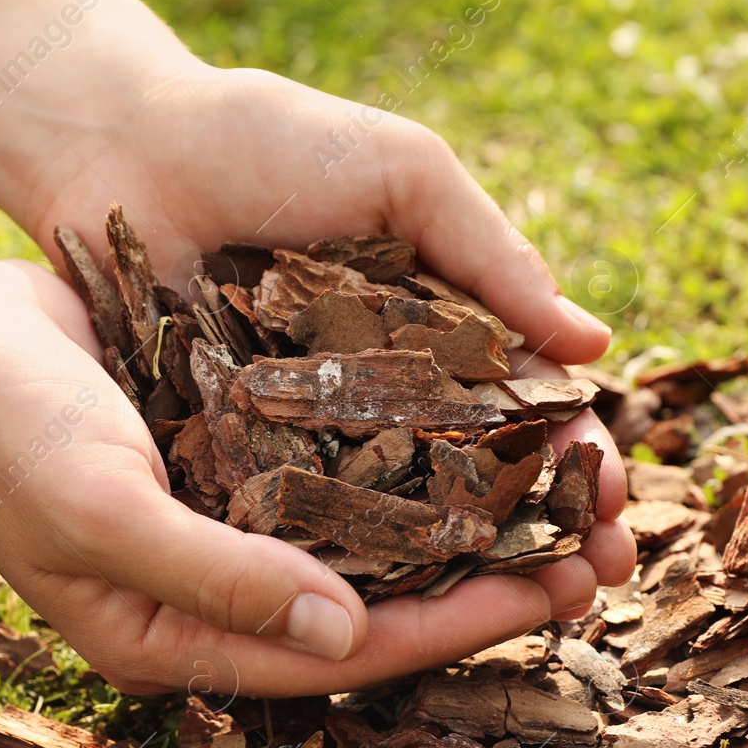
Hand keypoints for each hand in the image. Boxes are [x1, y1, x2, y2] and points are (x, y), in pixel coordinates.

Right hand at [0, 259, 616, 694]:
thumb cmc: (3, 430)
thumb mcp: (102, 509)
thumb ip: (218, 576)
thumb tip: (347, 628)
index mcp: (178, 641)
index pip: (343, 657)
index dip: (451, 629)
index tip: (548, 590)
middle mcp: (217, 598)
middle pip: (375, 612)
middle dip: (482, 587)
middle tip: (592, 553)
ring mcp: (228, 532)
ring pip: (371, 549)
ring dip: (463, 525)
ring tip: (563, 494)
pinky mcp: (234, 464)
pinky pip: (342, 482)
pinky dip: (411, 466)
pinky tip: (480, 434)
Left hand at [23, 62, 635, 615]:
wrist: (126, 143)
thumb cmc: (272, 140)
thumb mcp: (402, 176)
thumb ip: (492, 255)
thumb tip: (597, 341)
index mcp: (439, 331)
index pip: (528, 411)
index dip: (578, 460)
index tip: (620, 505)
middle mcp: (383, 396)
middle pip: (480, 482)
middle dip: (547, 531)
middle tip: (596, 577)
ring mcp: (310, 434)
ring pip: (402, 520)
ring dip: (472, 569)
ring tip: (534, 607)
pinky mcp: (236, 455)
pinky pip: (304, 520)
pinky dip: (356, 561)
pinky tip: (406, 602)